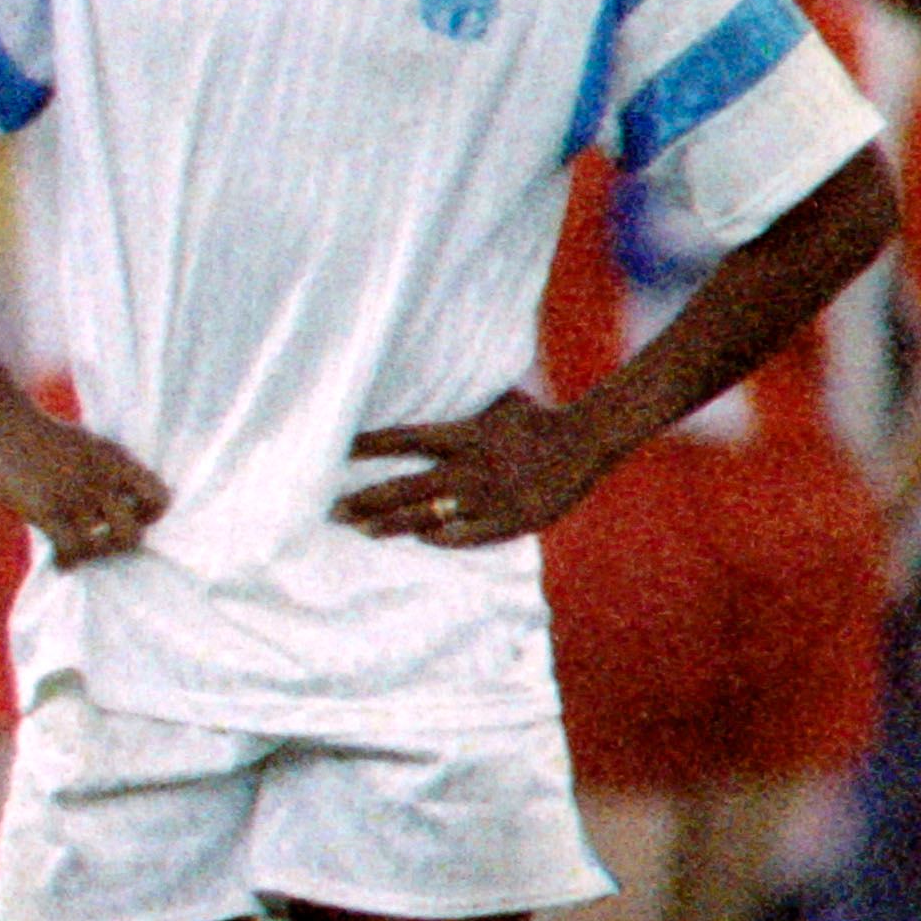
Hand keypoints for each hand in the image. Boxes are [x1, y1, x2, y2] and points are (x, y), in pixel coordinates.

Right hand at [0, 399, 172, 562]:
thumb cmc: (37, 435)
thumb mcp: (84, 444)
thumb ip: (104, 471)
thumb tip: (111, 506)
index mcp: (117, 459)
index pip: (160, 499)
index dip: (147, 517)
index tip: (128, 517)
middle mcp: (102, 478)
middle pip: (133, 535)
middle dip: (118, 545)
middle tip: (100, 542)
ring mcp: (75, 495)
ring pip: (101, 547)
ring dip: (89, 556)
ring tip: (76, 552)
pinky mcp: (47, 508)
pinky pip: (69, 549)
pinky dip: (67, 561)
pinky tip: (59, 560)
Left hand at [340, 394, 606, 551]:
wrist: (588, 440)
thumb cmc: (536, 420)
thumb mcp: (495, 405)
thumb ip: (460, 404)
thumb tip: (426, 381)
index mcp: (467, 435)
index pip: (406, 440)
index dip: (369, 446)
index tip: (334, 452)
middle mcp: (473, 467)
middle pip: (408, 487)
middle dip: (367, 500)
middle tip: (332, 510)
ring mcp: (492, 497)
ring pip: (431, 516)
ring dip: (392, 525)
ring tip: (361, 530)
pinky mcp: (513, 520)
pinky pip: (468, 536)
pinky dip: (443, 538)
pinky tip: (421, 539)